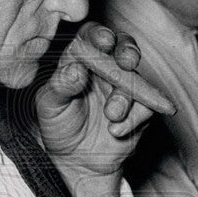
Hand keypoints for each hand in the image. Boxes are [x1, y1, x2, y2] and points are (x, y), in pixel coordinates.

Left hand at [36, 22, 161, 196]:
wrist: (76, 161)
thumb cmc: (59, 126)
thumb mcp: (50, 106)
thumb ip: (60, 86)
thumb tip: (76, 70)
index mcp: (80, 58)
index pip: (92, 36)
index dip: (100, 34)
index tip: (103, 42)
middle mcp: (106, 67)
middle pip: (124, 47)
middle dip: (128, 51)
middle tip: (126, 61)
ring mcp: (125, 87)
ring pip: (137, 79)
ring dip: (125, 97)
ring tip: (111, 116)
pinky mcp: (140, 109)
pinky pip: (147, 106)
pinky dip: (134, 118)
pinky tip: (116, 131)